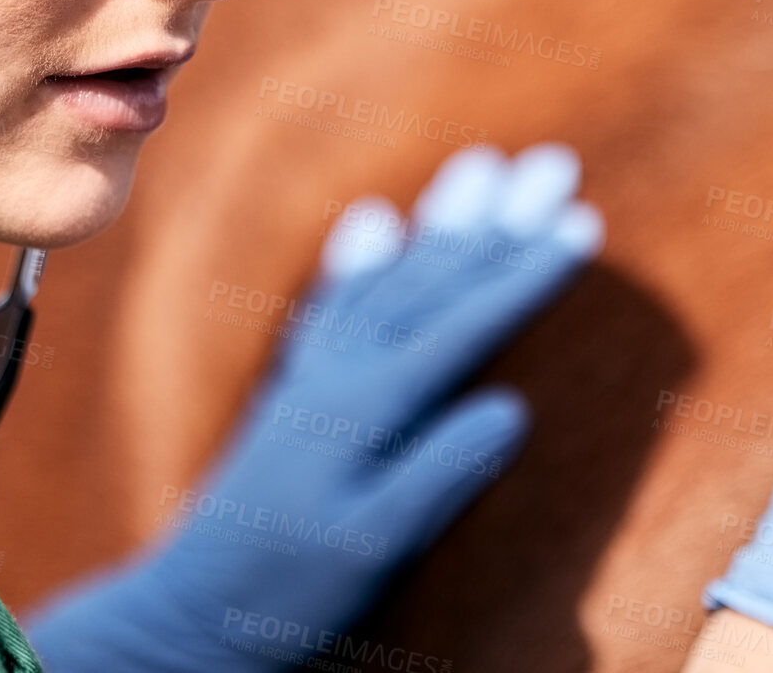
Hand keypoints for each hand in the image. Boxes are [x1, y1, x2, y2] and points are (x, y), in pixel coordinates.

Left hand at [26, 144, 603, 671]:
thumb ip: (437, 473)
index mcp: (365, 405)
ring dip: (444, 221)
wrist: (190, 608)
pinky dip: (365, 255)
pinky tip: (379, 223)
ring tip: (485, 166)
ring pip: (391, 275)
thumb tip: (511, 408)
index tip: (583, 226)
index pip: (462, 323)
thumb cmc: (285, 587)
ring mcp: (314, 374)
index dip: (526, 275)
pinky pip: (337, 300)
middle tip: (555, 165)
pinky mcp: (296, 390)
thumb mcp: (372, 545)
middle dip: (500, 221)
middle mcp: (339, 371)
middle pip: (432, 278)